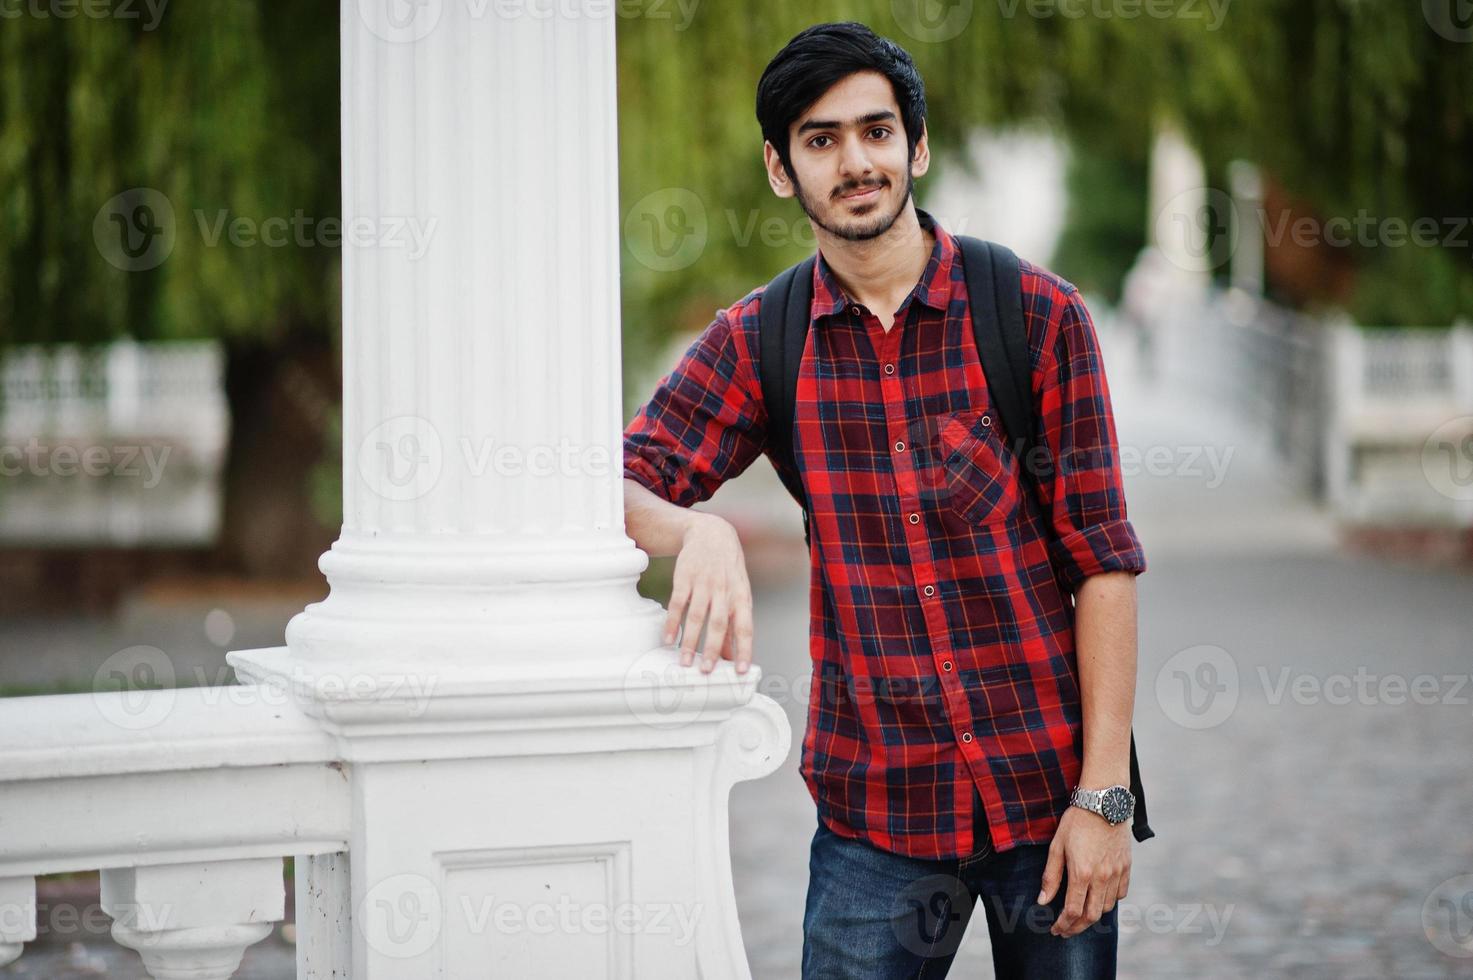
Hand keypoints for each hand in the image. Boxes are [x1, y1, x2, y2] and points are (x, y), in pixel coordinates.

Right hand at [662, 513, 754, 674]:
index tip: (740, 671)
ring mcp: (704, 583)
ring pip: (697, 616)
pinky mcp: (685, 577)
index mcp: (741, 598)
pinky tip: (667, 639)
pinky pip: (678, 603)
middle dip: (712, 649)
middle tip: (705, 671)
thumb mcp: (737, 593)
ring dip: (689, 640)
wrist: (712, 534)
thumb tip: (731, 656)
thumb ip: (734, 623)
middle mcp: (724, 591)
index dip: (743, 649)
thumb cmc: (728, 571)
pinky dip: (672, 622)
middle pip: (719, 624)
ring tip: (684, 661)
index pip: (745, 628)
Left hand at [1037, 805, 1130, 937]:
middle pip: (1091, 916)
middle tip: (1066, 931)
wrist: (1103, 803)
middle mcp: (1102, 878)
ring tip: (1080, 917)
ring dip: (1093, 916)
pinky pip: (1121, 893)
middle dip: (1077, 928)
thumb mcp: (1056, 846)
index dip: (1063, 924)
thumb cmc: (1076, 822)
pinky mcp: (1127, 867)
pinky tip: (1099, 900)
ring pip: (1107, 907)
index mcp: (1082, 873)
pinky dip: (1110, 902)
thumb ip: (1051, 877)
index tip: (1055, 929)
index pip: (1073, 911)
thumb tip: (1043, 901)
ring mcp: (1117, 873)